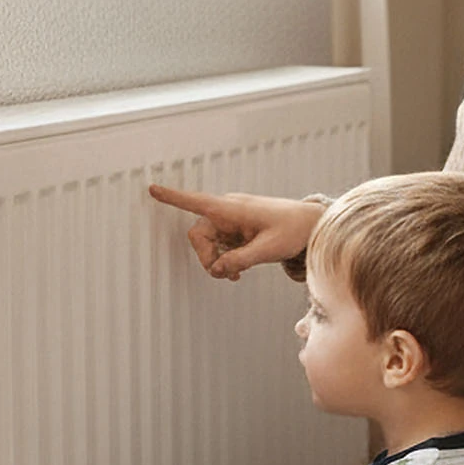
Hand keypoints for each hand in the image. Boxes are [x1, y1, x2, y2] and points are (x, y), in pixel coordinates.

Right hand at [148, 186, 324, 280]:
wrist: (310, 224)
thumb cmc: (293, 229)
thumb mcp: (269, 249)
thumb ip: (241, 260)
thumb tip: (217, 270)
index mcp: (232, 209)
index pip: (197, 202)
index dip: (173, 197)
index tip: (153, 189)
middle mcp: (228, 212)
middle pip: (198, 235)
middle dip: (206, 258)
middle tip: (225, 275)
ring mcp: (231, 221)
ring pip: (207, 243)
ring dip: (216, 261)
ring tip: (236, 274)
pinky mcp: (236, 230)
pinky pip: (219, 246)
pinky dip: (224, 260)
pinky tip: (237, 271)